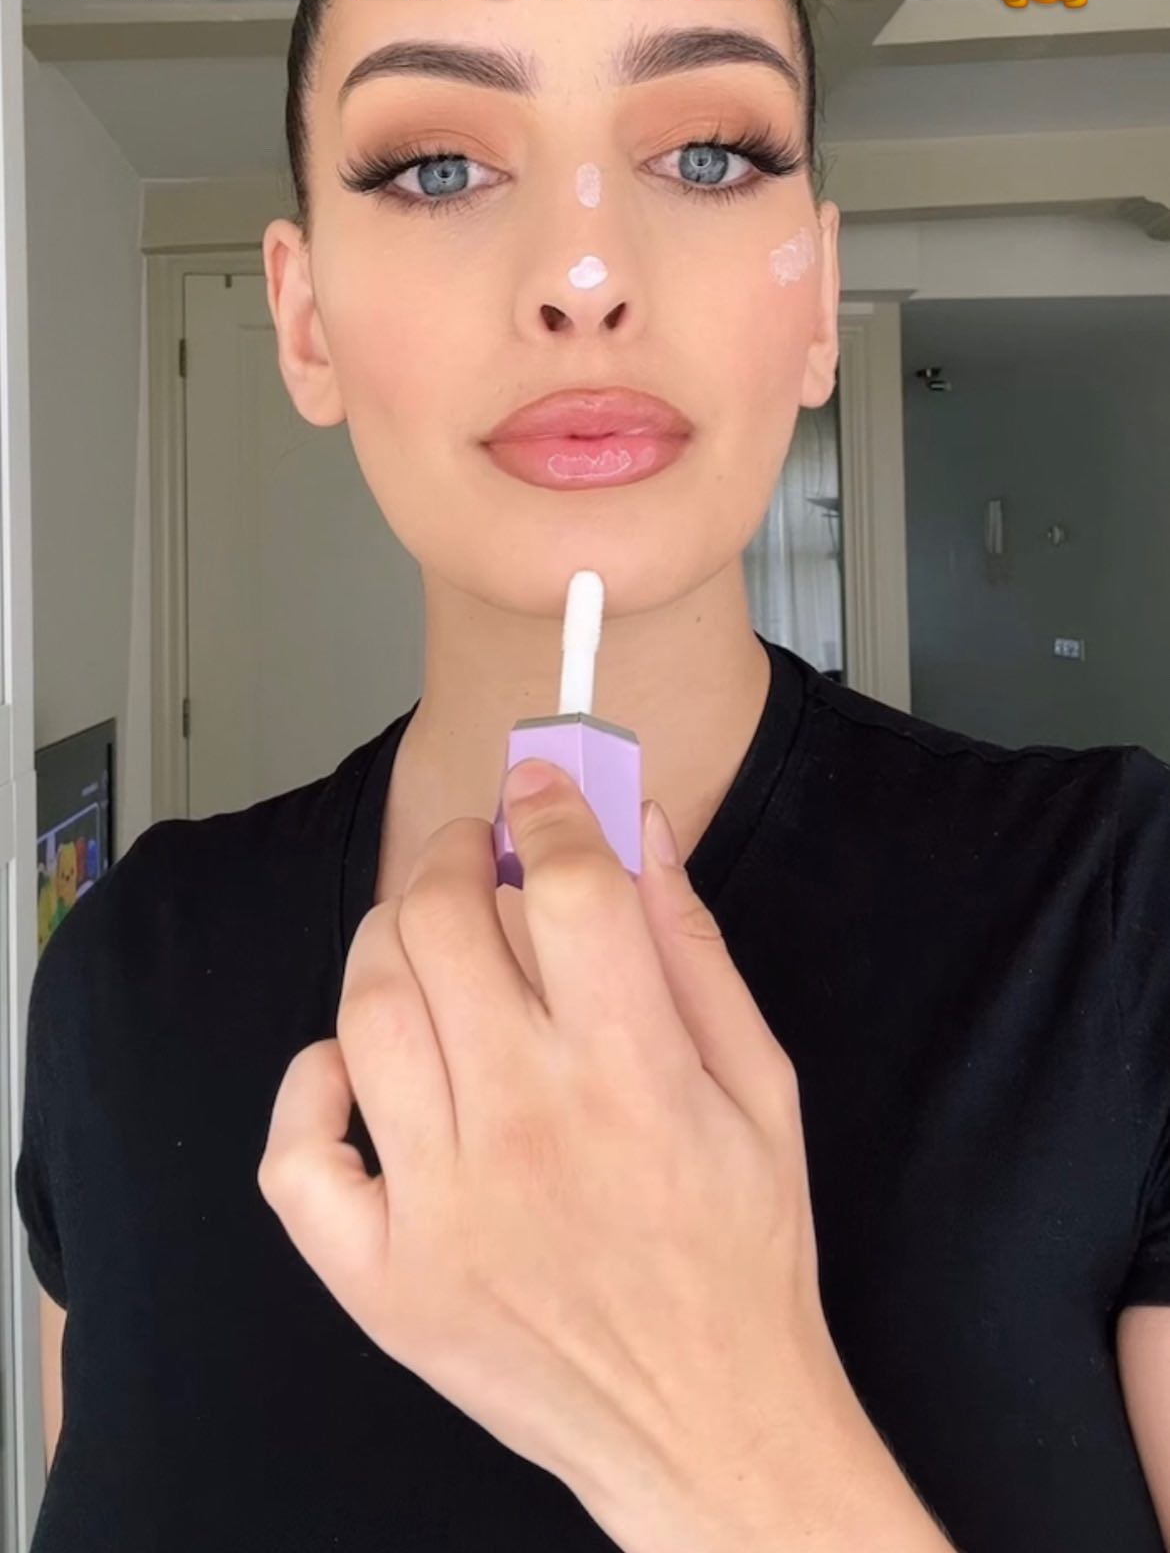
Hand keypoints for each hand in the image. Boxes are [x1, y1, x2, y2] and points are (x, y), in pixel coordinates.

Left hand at [259, 760, 880, 1552]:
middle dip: (454, 858)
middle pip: (440, 925)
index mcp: (635, 1078)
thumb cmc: (742, 1254)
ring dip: (386, 944)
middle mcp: (528, 1131)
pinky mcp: (384, 1282)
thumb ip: (694, 948)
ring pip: (364, 1012)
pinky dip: (308, 1089)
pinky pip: (298, 1156)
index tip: (538, 789)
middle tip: (473, 857)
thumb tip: (643, 826)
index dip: (549, 808)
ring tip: (423, 944)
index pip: (565, 886)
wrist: (709, 1428)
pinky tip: (355, 1072)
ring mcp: (442, 1210)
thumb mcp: (762, 1087)